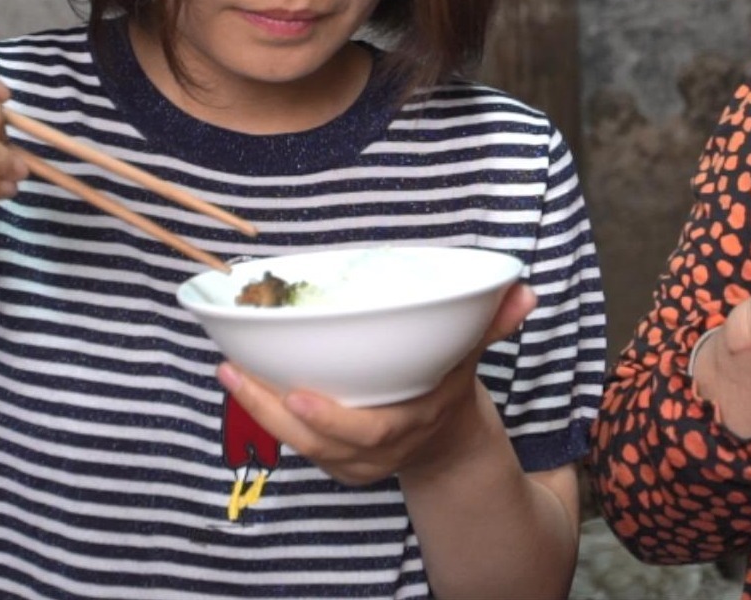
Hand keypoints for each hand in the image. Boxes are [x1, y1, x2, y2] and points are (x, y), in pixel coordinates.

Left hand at [217, 281, 536, 486]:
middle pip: (315, 443)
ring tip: (227, 369)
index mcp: (410, 423)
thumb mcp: (473, 356)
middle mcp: (375, 452)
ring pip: (295, 444)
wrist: (446, 444)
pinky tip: (239, 380)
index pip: (368, 433)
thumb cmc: (451, 386)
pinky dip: (264, 415)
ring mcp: (349, 462)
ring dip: (257, 410)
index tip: (299, 393)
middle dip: (271, 411)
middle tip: (236, 373)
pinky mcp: (329, 460)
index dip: (331, 420)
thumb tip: (523, 290)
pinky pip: (292, 442)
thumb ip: (494, 324)